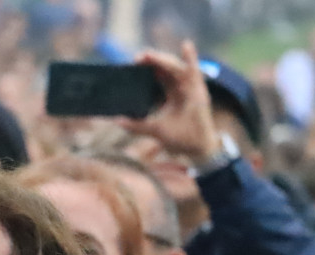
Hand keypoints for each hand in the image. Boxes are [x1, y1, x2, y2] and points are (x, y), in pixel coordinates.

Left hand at [118, 41, 221, 163]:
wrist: (198, 149)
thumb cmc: (181, 137)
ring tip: (148, 55)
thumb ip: (137, 125)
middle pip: (165, 68)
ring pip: (175, 67)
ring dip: (162, 59)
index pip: (157, 75)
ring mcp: (190, 87)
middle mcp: (181, 87)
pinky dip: (191, 58)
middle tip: (136, 58)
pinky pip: (195, 71)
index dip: (146, 67)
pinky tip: (186, 45)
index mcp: (171, 92)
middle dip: (151, 60)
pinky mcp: (199, 91)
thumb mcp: (155, 129)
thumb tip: (116, 120)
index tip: (133, 63)